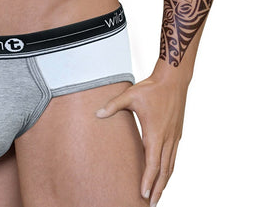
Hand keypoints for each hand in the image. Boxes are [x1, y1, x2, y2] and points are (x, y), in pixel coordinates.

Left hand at [96, 73, 187, 206]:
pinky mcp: (177, 133)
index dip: (148, 181)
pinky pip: (174, 157)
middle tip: (151, 204)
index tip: (143, 195)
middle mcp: (167, 139)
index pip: (152, 164)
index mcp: (155, 134)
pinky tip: (165, 174)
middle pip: (163, 171)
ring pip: (170, 166)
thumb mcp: (129, 95)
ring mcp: (174, 137)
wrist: (173, 80)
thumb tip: (97, 114)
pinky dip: (169, 170)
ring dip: (165, 182)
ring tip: (158, 195)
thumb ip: (113, 105)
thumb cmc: (151, 88)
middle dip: (157, 189)